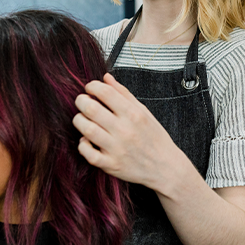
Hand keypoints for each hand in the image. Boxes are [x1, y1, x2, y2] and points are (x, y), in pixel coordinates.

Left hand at [73, 73, 183, 190]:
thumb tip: (105, 77)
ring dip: (79, 121)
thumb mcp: (144, 111)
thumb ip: (123, 94)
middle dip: (81, 101)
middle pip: (91, 109)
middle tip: (82, 101)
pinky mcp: (111, 165)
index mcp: (133, 114)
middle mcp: (125, 130)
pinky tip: (87, 141)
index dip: (92, 86)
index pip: (105, 92)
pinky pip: (88, 153)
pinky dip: (82, 145)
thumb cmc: (154, 138)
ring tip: (83, 120)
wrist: (165, 167)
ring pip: (86, 129)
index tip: (90, 88)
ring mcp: (117, 149)